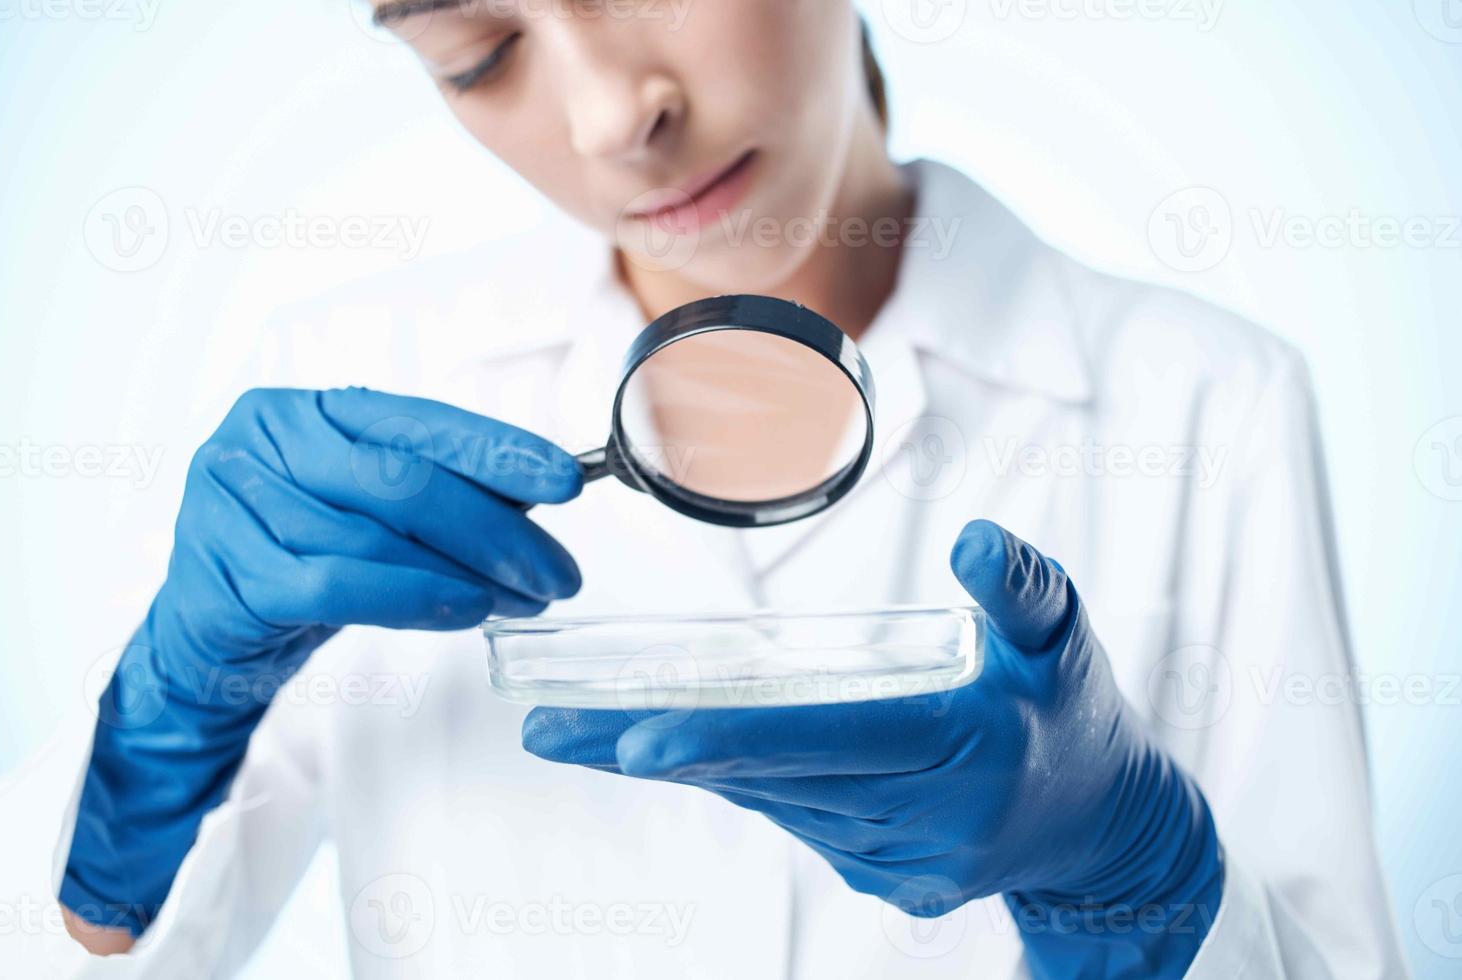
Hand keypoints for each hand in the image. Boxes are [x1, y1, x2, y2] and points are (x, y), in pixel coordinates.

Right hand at [61, 387, 582, 938]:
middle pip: (402, 480)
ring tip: (523, 598)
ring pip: (376, 537)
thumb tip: (541, 495)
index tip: (566, 480)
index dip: (497, 450)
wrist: (210, 636)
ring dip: (467, 575)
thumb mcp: (370, 513)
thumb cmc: (304, 558)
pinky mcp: (226, 573)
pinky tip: (466, 610)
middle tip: (559, 571)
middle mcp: (261, 440)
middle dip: (497, 530)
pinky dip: (412, 599)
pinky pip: (337, 585)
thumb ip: (440, 491)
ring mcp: (232, 503)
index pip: (417, 422)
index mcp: (305, 409)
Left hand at [522, 520, 1222, 977]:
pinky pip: (793, 818)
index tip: (635, 737)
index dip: (728, 738)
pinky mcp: (885, 877)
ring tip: (581, 733)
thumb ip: (1022, 590)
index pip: (829, 739)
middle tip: (553, 730)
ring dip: (680, 764)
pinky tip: (667, 749)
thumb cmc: (1073, 711)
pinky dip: (734, 780)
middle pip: (770, 777)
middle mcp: (924, 820)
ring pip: (770, 801)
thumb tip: (974, 542)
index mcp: (963, 748)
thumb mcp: (1065, 640)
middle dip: (655, 750)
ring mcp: (901, 861)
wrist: (1104, 827)